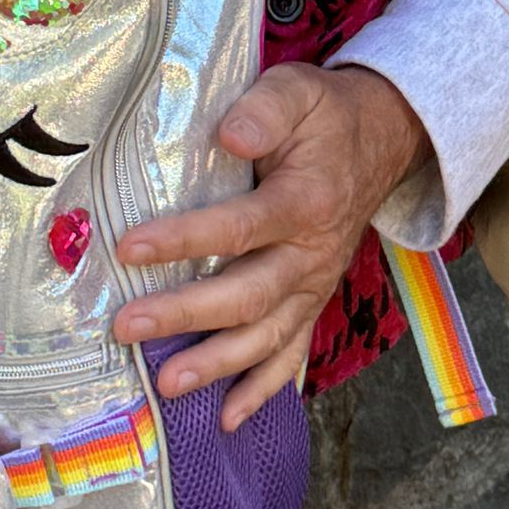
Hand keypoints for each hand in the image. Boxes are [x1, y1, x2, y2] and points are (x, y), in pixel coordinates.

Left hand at [111, 63, 430, 431]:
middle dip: (186, 315)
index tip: (130, 248)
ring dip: (218, 364)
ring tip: (168, 385)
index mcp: (306, 201)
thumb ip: (267, 108)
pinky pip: (290, 354)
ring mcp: (314, 285)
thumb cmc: (326, 116)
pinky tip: (228, 419)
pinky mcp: (311, 302)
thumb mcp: (300, 90)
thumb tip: (230, 135)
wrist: (380, 141)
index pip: (242, 227)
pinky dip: (262, 390)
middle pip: (249, 295)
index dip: (185, 240)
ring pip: (267, 336)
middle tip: (128, 326)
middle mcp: (313, 254)